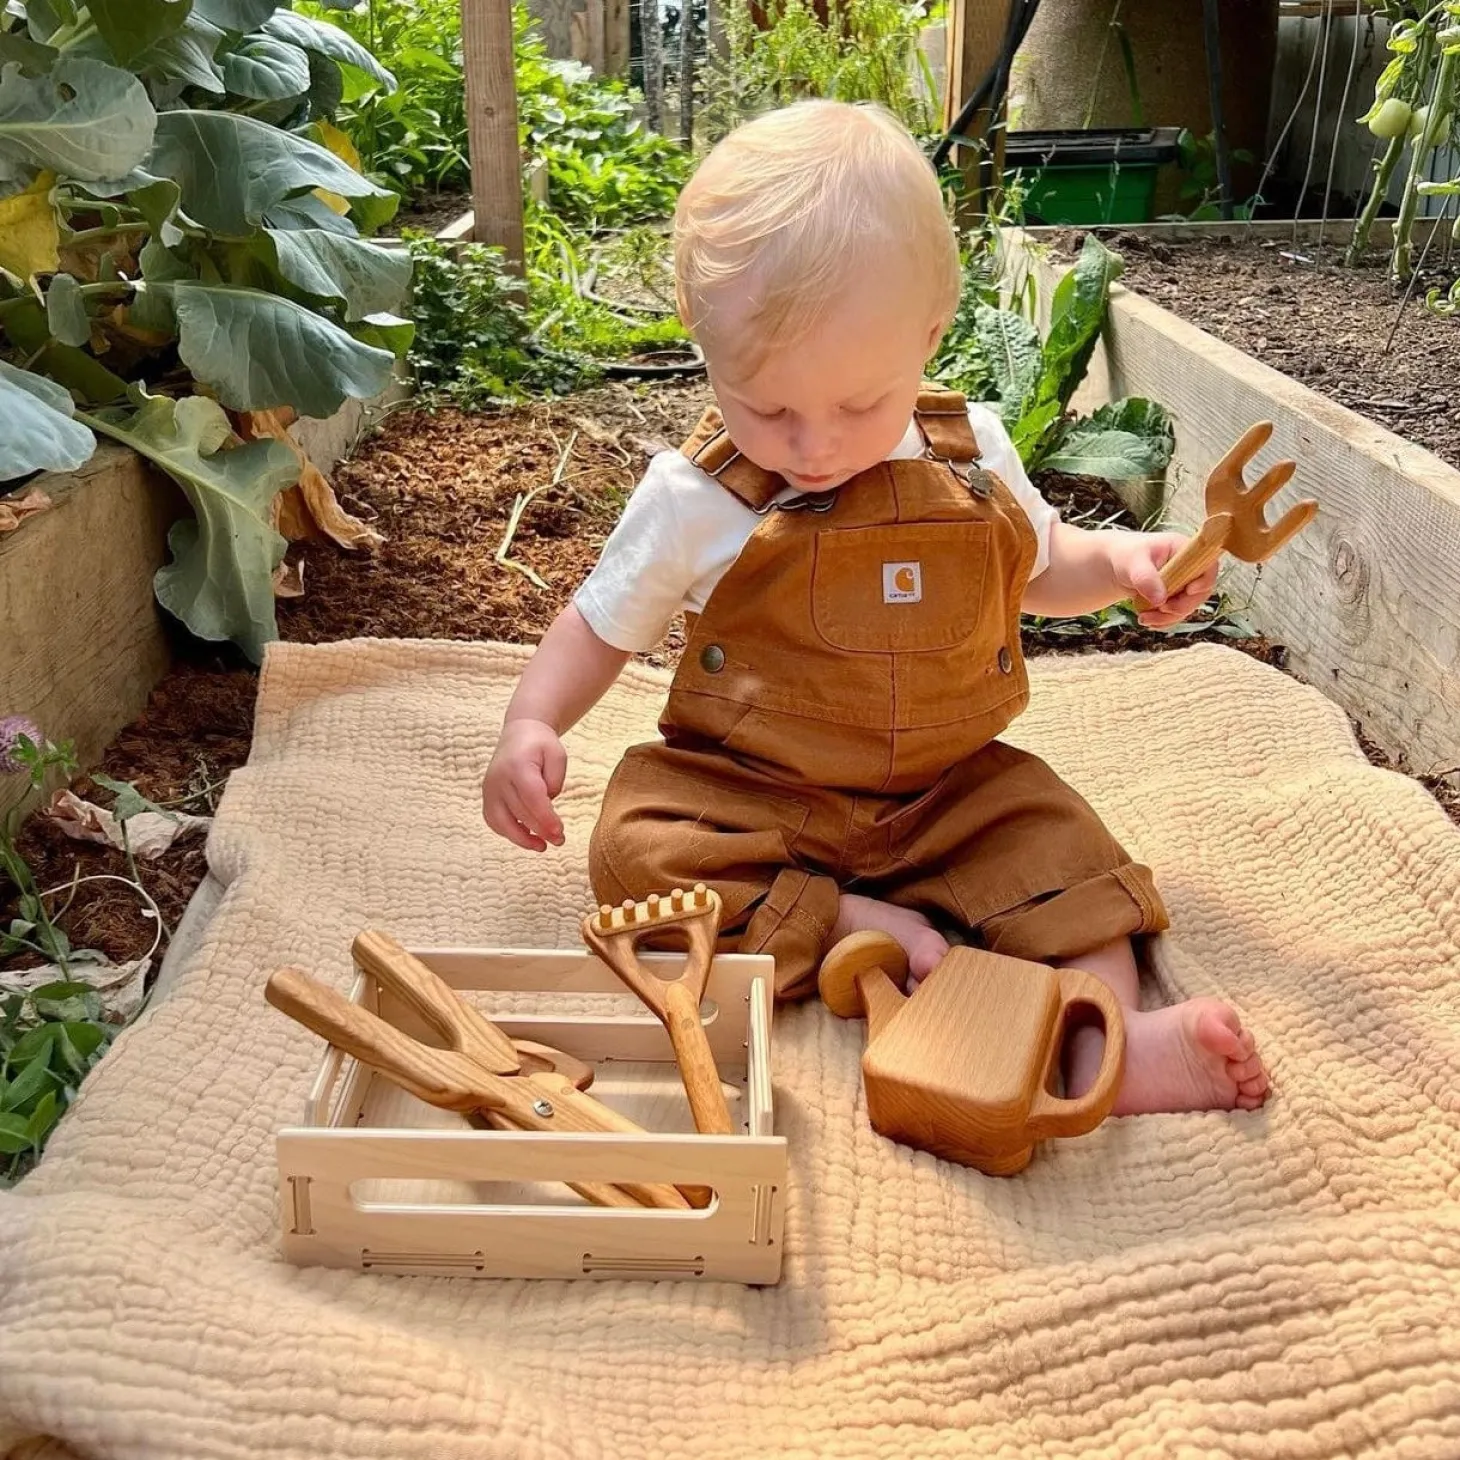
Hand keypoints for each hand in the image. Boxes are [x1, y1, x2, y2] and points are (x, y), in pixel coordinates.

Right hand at [482, 718, 565, 851]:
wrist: (519, 734)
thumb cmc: (541, 745)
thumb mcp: (558, 755)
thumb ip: (555, 781)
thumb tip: (547, 806)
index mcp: (518, 766)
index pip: (532, 797)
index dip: (545, 818)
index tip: (559, 832)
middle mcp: (499, 779)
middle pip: (520, 812)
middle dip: (541, 831)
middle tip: (560, 840)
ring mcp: (489, 789)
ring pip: (502, 822)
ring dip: (522, 839)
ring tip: (542, 846)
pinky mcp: (487, 797)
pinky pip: (494, 821)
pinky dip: (508, 833)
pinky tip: (526, 838)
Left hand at [1108, 531, 1219, 628]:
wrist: (1115, 566)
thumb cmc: (1125, 556)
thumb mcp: (1133, 563)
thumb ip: (1146, 578)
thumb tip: (1160, 600)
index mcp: (1184, 549)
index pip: (1207, 566)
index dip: (1204, 581)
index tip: (1188, 591)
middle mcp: (1190, 567)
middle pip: (1201, 592)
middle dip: (1181, 606)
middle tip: (1160, 609)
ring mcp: (1184, 584)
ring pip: (1188, 607)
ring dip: (1168, 617)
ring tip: (1143, 618)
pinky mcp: (1176, 597)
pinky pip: (1177, 614)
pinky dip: (1163, 621)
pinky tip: (1146, 620)